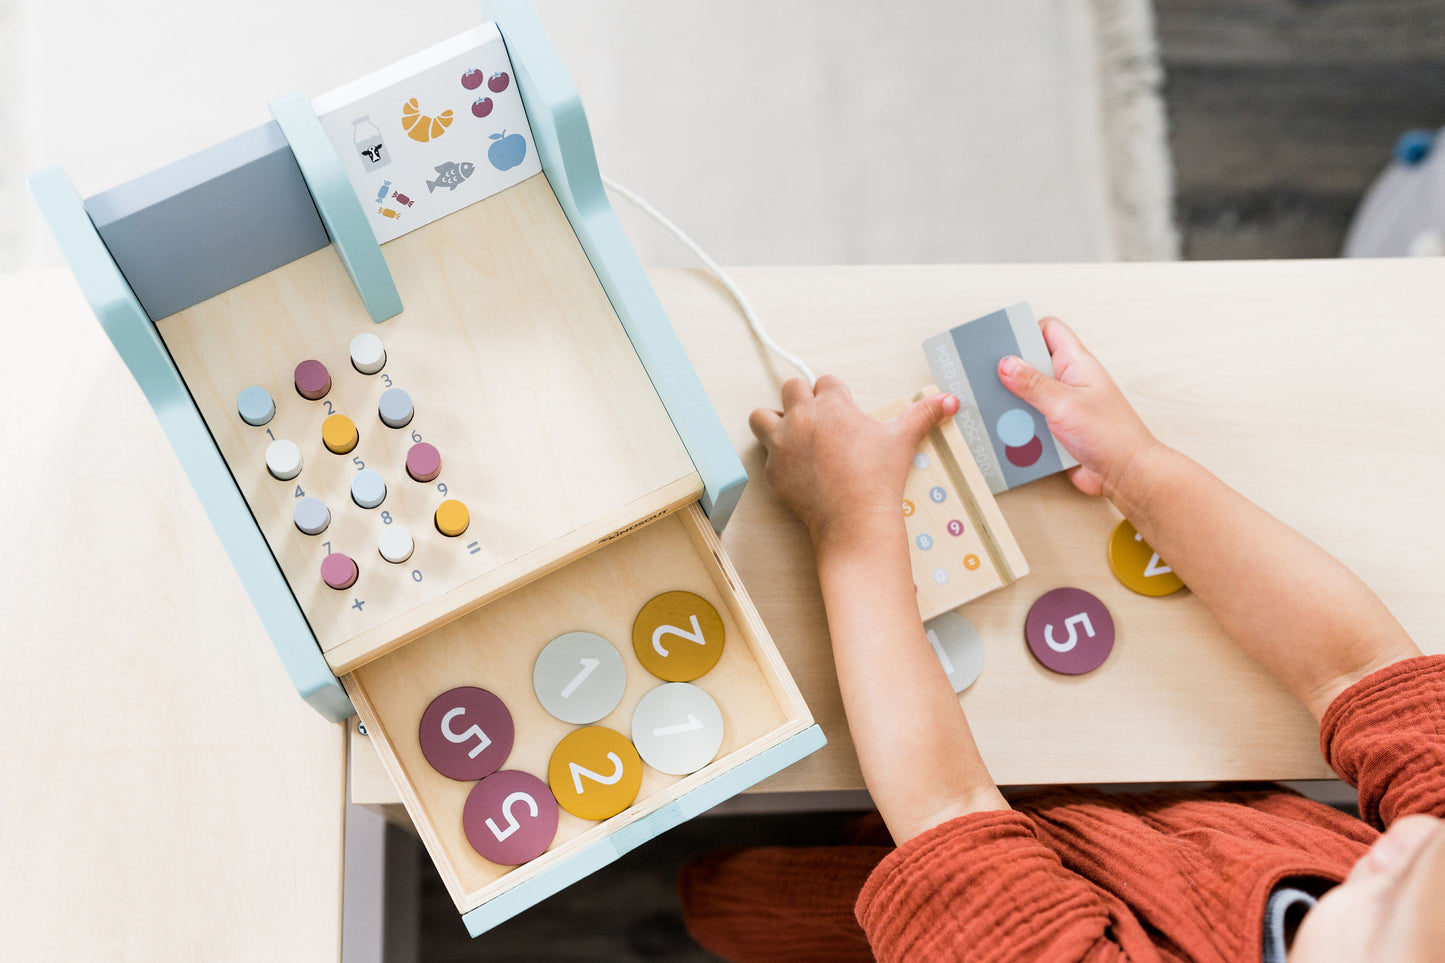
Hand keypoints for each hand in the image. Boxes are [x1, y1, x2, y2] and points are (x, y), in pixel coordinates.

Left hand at [749, 375, 958, 550]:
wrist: (854, 520)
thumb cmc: (878, 479)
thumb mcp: (902, 440)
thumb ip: (923, 414)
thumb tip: (950, 400)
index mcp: (832, 404)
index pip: (825, 381)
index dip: (835, 396)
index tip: (842, 412)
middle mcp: (802, 418)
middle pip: (790, 388)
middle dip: (802, 401)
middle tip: (818, 423)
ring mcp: (782, 444)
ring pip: (762, 417)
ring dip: (774, 421)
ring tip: (792, 436)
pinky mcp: (773, 471)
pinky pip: (766, 456)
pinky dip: (778, 460)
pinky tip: (797, 471)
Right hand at [996, 317, 1158, 497]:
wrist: (1126, 474)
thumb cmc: (1111, 435)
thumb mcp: (1064, 404)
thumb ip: (1032, 383)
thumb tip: (1006, 363)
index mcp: (1076, 364)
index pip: (1049, 331)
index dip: (1025, 331)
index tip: (1001, 343)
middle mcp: (1069, 381)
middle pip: (1032, 365)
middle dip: (1010, 374)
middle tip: (987, 379)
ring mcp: (1063, 406)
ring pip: (1028, 397)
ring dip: (1013, 406)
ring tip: (996, 411)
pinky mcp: (1057, 430)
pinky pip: (1031, 422)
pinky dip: (1020, 428)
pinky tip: (1009, 435)